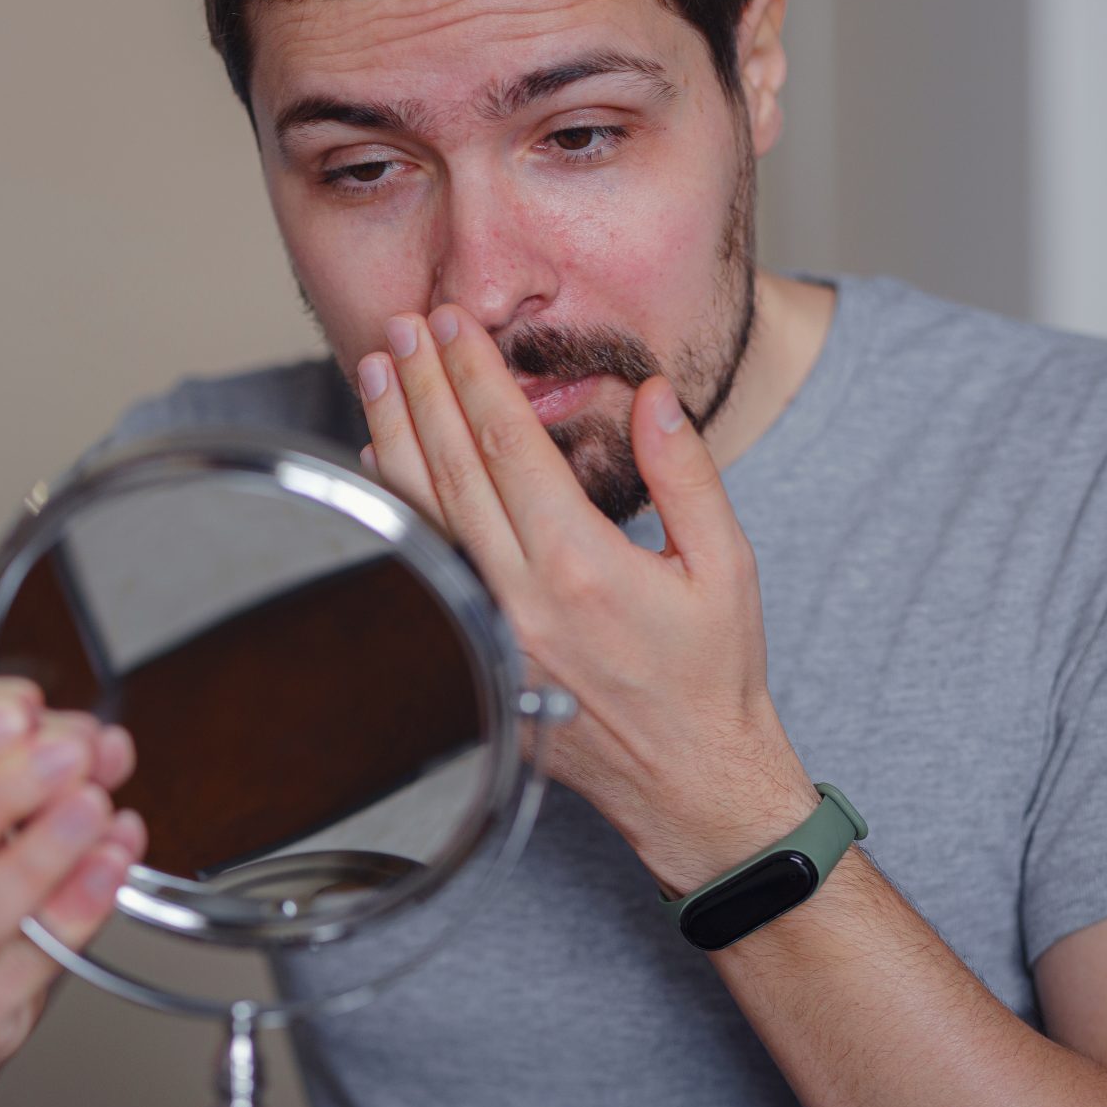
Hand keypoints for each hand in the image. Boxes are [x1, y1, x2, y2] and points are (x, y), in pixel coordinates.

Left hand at [356, 306, 815, 892]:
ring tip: (380, 371)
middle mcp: (521, 598)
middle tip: (406, 325)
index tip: (457, 325)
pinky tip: (383, 461)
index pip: (508, 446)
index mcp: (582, 566)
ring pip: (423, 515)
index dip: (475, 376)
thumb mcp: (725, 563)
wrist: (691, 781)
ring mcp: (487, 632)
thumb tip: (651, 395)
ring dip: (394, 436)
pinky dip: (399, 506)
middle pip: (451, 469)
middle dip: (425, 387)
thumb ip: (684, 472)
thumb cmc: (712, 676)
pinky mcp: (473, 655)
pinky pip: (424, 563)